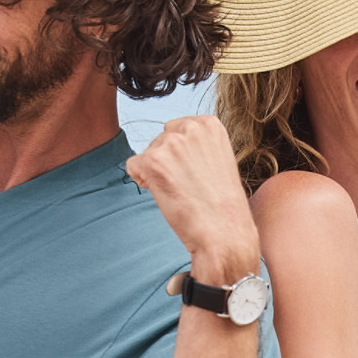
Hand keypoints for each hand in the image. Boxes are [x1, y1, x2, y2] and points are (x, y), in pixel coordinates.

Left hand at [127, 114, 260, 286]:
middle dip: (167, 162)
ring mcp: (171, 143)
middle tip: (187, 186)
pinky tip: (165, 195)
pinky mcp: (153, 160)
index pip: (178, 129)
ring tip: (180, 192)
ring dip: (156, 173)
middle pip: (161, 140)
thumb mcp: (218, 160)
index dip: (181, 155)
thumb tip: (169, 142)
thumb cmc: (223, 205)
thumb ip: (196, 145)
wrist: (225, 233)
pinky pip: (133, 166)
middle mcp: (191, 128)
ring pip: (147, 154)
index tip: (195, 174)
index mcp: (210, 124)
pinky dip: (143, 182)